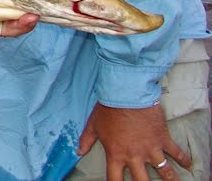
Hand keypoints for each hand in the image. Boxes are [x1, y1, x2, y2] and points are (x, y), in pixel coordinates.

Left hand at [77, 103, 192, 179]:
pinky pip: (176, 153)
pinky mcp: (162, 139)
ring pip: (164, 171)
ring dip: (170, 179)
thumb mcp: (93, 125)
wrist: (126, 94)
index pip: (114, 179)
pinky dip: (184, 159)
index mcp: (116, 154)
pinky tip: (188, 165)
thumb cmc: (108, 109)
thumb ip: (85, 140)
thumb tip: (78, 151)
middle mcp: (134, 156)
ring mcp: (151, 149)